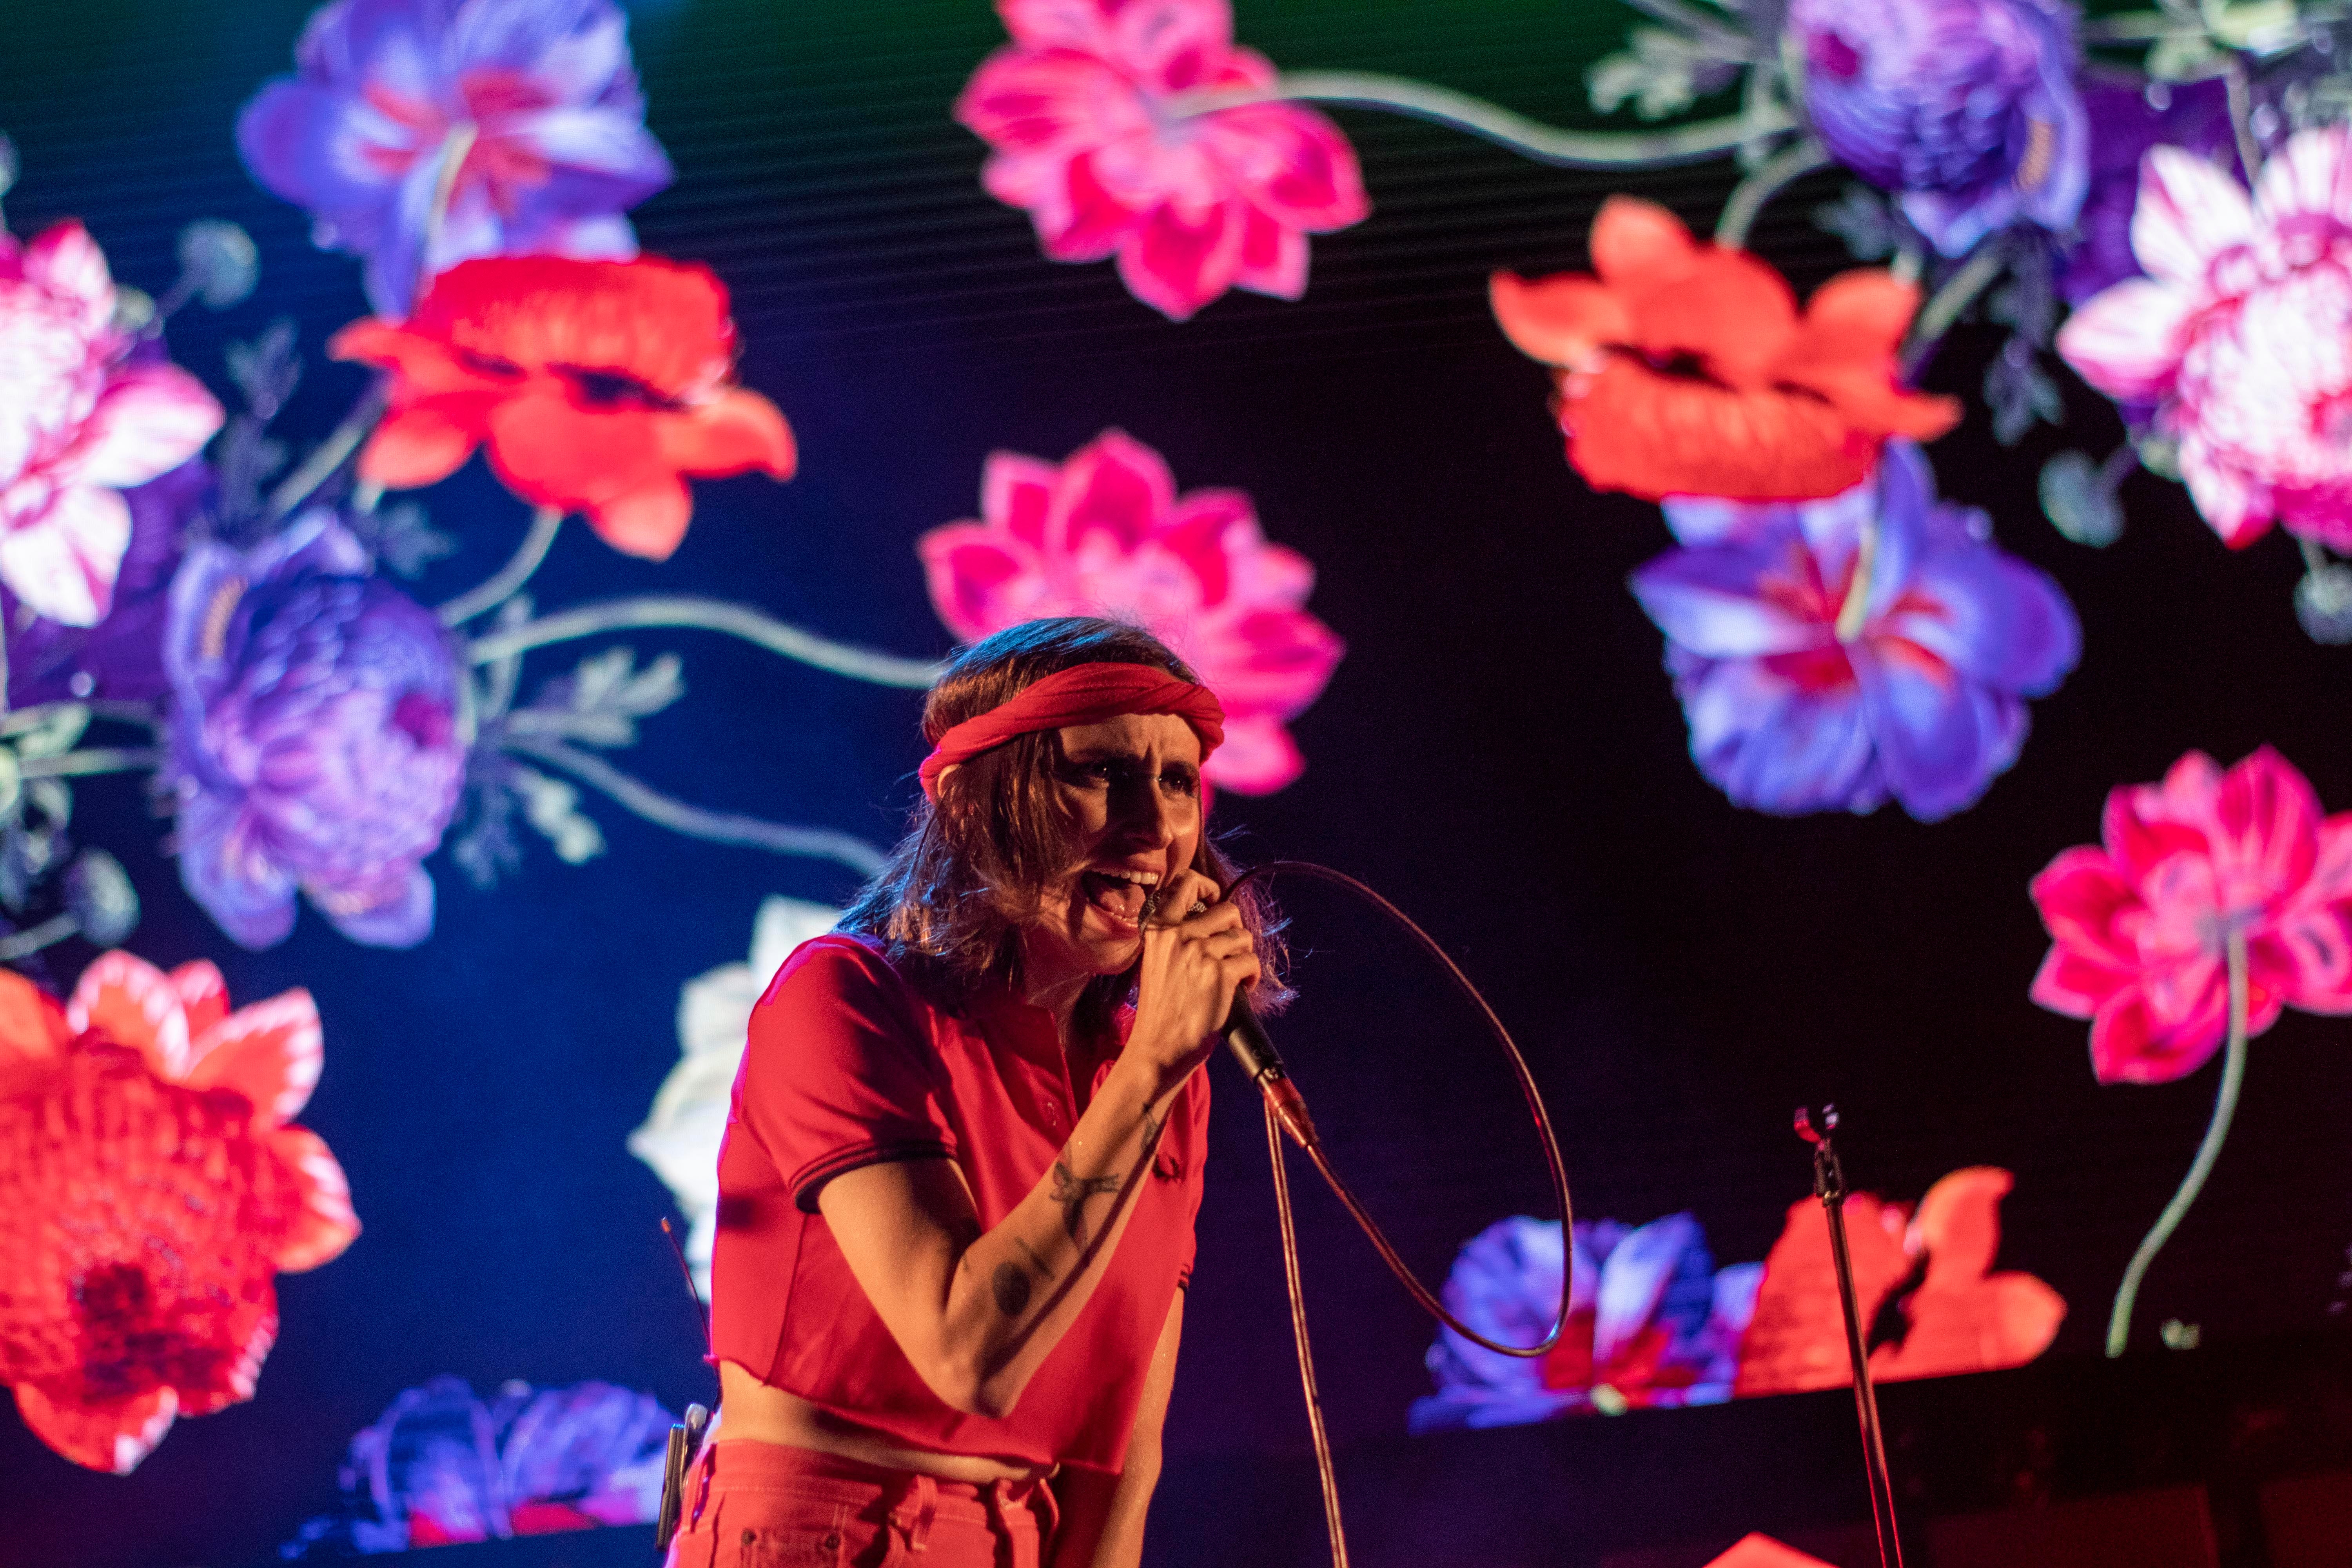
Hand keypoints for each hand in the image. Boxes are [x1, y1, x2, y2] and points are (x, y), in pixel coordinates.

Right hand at [1127, 870, 1260, 1095]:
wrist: (1156, 1049)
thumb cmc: (1160, 1009)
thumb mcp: (1157, 961)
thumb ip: (1178, 936)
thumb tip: (1212, 917)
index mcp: (1158, 928)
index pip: (1186, 882)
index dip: (1208, 888)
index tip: (1213, 903)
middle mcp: (1178, 935)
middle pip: (1227, 909)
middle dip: (1235, 929)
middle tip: (1230, 950)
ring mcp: (1200, 953)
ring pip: (1243, 936)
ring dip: (1244, 955)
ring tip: (1234, 975)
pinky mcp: (1220, 974)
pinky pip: (1252, 961)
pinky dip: (1252, 976)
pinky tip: (1240, 990)